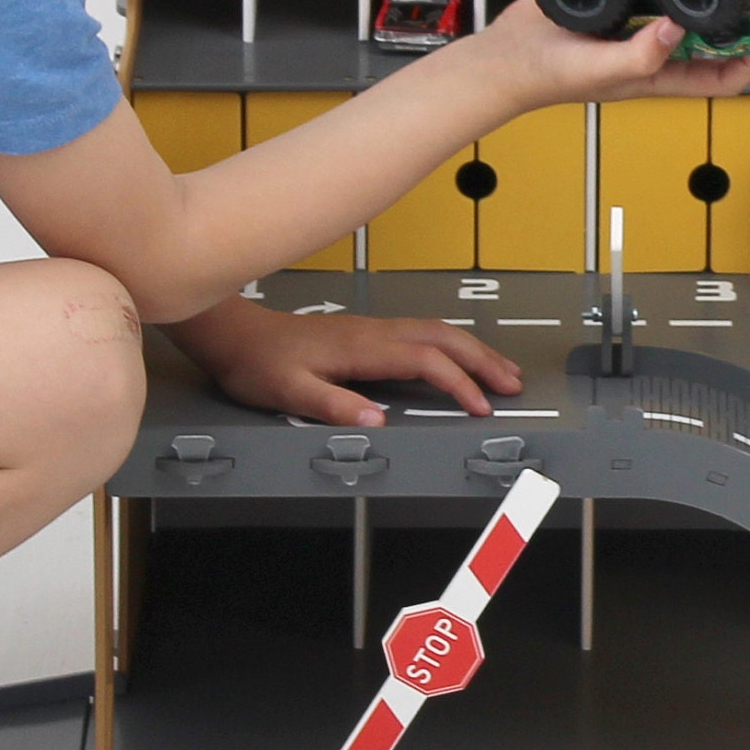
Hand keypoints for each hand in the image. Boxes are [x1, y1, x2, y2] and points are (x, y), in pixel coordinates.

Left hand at [179, 299, 521, 425]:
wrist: (235, 334)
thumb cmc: (259, 365)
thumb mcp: (288, 392)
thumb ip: (332, 405)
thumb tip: (378, 420)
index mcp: (363, 348)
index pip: (425, 360)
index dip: (457, 383)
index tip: (479, 408)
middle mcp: (375, 332)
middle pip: (444, 337)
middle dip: (483, 359)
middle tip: (514, 385)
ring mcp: (374, 329)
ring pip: (437, 330)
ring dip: (474, 349)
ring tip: (503, 371)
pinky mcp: (368, 333)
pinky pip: (423, 332)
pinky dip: (452, 344)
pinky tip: (459, 357)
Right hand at [461, 0, 749, 106]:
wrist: (505, 54)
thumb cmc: (551, 77)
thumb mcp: (606, 72)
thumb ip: (645, 54)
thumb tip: (683, 27)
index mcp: (660, 75)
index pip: (723, 77)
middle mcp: (653, 50)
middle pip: (710, 36)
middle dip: (731, 12)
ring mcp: (635, 24)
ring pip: (681, 3)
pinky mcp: (614, 0)